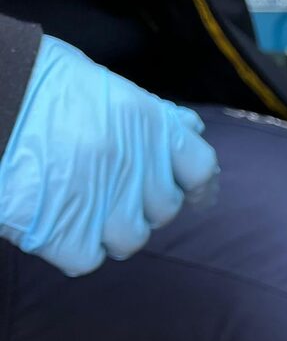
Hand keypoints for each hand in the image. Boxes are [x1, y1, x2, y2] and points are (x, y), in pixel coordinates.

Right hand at [0, 36, 217, 276]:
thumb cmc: (32, 82)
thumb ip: (148, 115)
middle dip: (140, 203)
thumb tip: (190, 131)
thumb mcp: (100, 84)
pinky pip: (87, 258)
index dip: (198, 184)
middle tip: (104, 187)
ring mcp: (102, 202)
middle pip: (163, 209)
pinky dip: (71, 247)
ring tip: (74, 204)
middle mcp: (133, 164)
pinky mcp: (64, 233)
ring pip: (130, 239)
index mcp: (146, 122)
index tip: (194, 193)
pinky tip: (50, 222)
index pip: (200, 167)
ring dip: (108, 229)